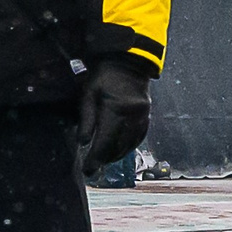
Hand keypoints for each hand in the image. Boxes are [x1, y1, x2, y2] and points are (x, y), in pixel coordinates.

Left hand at [77, 58, 152, 172]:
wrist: (128, 63)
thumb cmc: (104, 77)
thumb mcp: (89, 94)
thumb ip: (87, 119)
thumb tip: (83, 143)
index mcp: (116, 109)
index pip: (105, 141)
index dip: (96, 158)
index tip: (87, 169)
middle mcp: (132, 115)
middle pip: (118, 146)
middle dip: (104, 159)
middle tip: (92, 168)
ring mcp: (143, 116)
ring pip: (130, 144)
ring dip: (116, 155)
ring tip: (103, 161)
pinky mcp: (147, 115)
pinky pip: (139, 137)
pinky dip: (128, 147)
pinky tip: (119, 151)